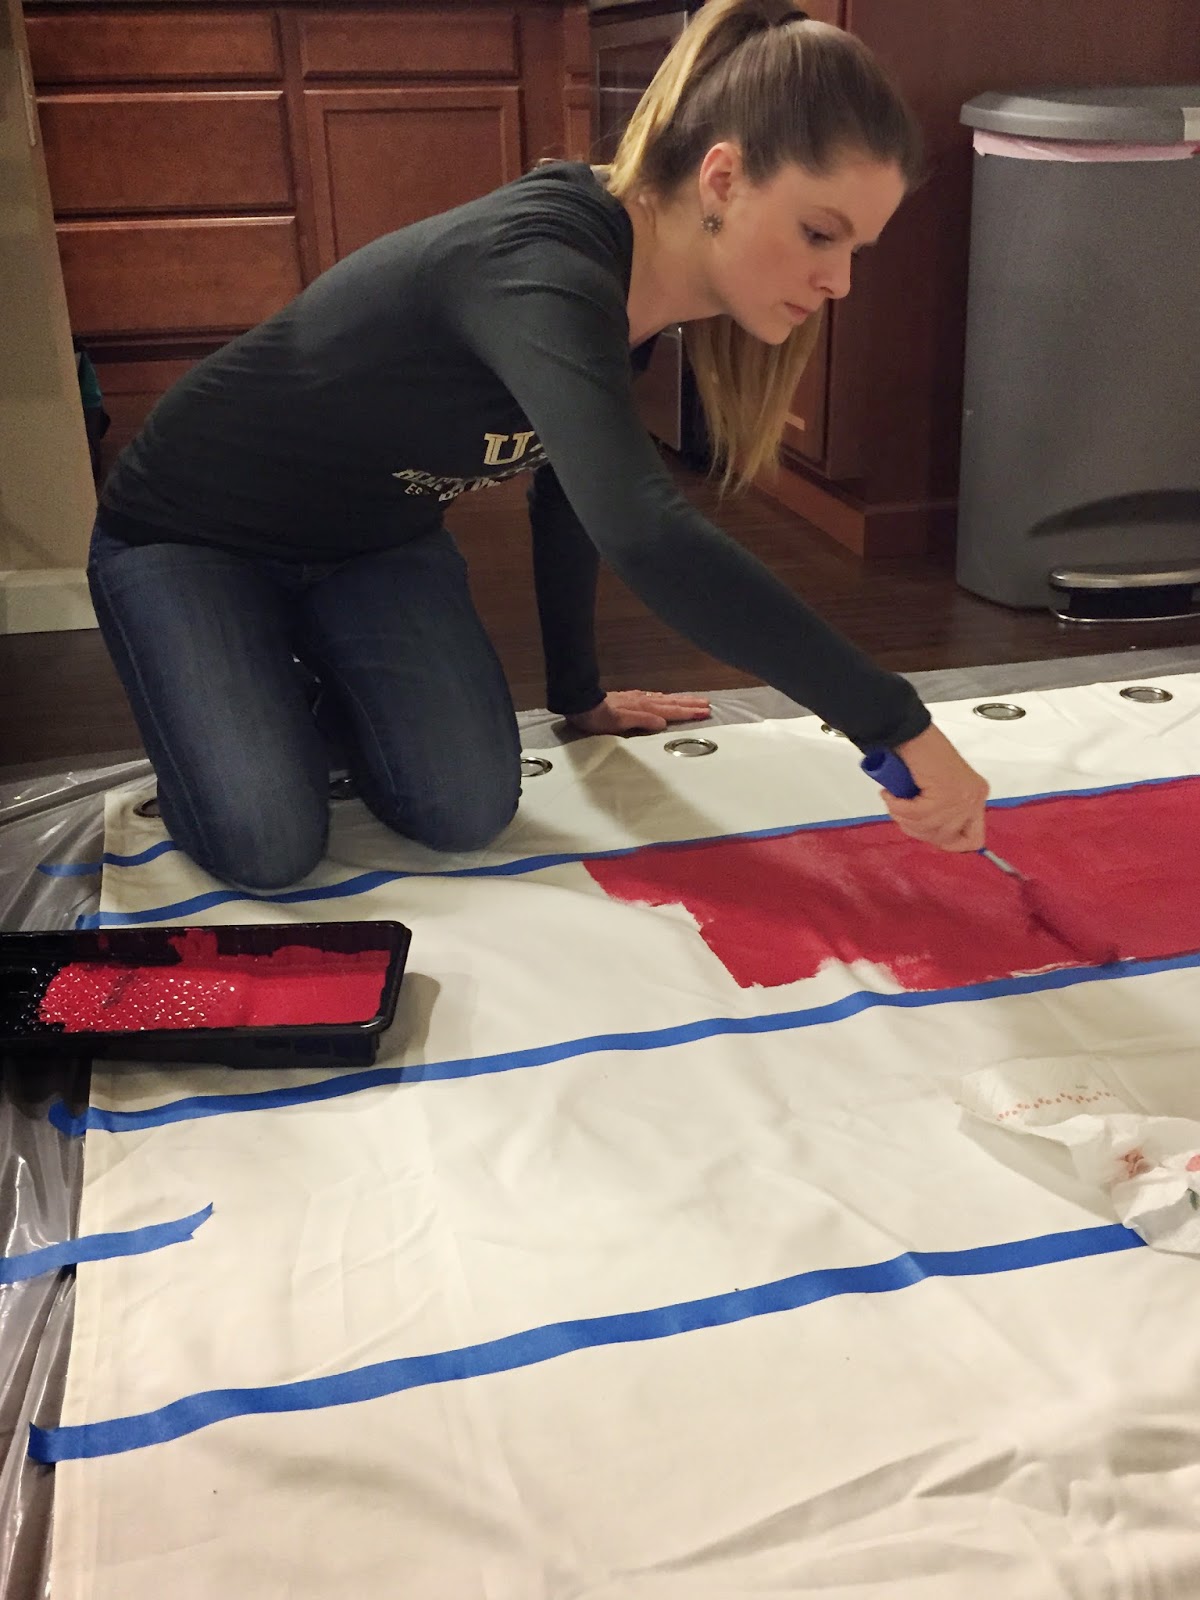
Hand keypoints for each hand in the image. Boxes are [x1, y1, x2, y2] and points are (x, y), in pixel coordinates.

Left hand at [565, 690, 710, 735]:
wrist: (581, 704)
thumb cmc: (598, 718)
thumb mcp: (619, 722)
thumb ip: (642, 720)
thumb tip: (663, 722)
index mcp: (644, 708)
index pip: (671, 711)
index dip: (688, 712)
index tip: (706, 712)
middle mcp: (643, 701)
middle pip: (672, 703)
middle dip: (690, 704)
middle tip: (708, 705)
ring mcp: (637, 699)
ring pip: (665, 699)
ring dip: (681, 700)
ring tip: (695, 700)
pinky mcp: (630, 698)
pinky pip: (653, 697)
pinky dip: (664, 698)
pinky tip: (666, 698)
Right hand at [880, 724, 988, 851]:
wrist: (910, 732)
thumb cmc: (917, 755)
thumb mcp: (936, 789)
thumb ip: (940, 811)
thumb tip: (929, 834)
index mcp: (976, 797)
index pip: (973, 839)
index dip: (947, 843)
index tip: (924, 831)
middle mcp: (975, 798)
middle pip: (946, 838)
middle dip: (917, 830)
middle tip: (901, 813)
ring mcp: (963, 797)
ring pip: (929, 827)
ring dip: (903, 817)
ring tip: (893, 800)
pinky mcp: (946, 794)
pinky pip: (916, 815)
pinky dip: (897, 807)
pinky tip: (890, 794)